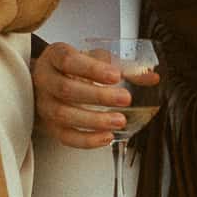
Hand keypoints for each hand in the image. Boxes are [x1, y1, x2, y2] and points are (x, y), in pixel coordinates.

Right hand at [30, 41, 157, 149]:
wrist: (49, 81)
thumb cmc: (74, 67)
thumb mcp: (93, 58)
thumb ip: (122, 67)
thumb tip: (151, 77)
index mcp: (54, 56)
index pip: (68, 60)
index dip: (92, 69)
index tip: (115, 76)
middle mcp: (45, 79)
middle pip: (66, 89)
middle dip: (98, 96)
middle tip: (125, 98)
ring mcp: (44, 104)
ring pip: (63, 115)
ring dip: (94, 120)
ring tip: (119, 120)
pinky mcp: (49, 125)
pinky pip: (65, 136)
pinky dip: (86, 140)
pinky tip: (106, 137)